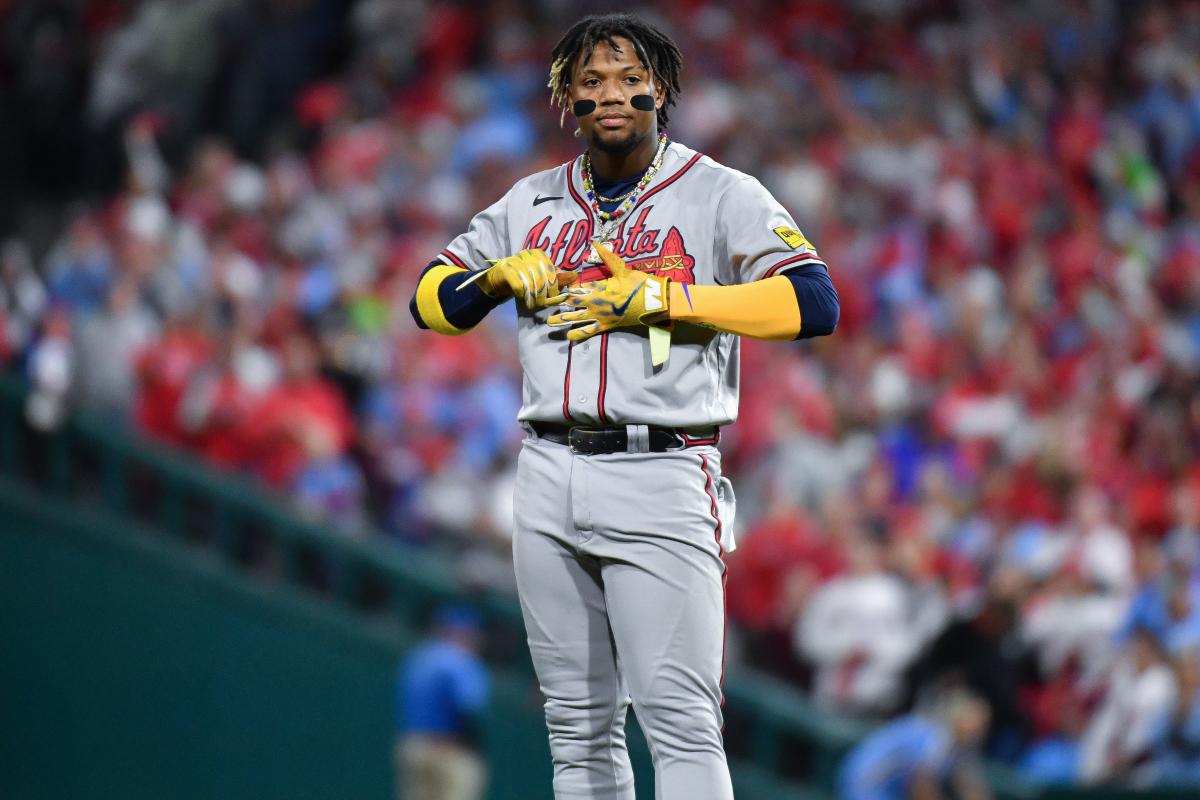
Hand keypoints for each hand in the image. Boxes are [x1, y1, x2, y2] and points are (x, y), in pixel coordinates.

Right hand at [479, 248, 575, 307]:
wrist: (498, 280)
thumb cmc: (523, 279)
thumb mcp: (541, 278)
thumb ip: (557, 278)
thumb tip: (574, 276)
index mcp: (539, 254)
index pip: (552, 273)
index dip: (554, 288)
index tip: (551, 297)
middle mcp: (528, 254)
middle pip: (542, 279)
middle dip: (543, 295)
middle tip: (541, 304)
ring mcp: (515, 261)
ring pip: (531, 284)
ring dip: (533, 298)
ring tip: (532, 304)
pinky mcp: (506, 269)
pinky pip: (519, 286)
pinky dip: (522, 295)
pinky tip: (521, 298)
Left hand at [547, 243, 669, 342]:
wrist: (655, 302)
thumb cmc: (640, 284)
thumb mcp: (623, 269)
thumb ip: (607, 257)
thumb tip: (595, 242)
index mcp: (598, 290)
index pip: (575, 290)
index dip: (561, 291)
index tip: (550, 292)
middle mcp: (596, 304)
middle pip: (571, 306)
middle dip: (557, 306)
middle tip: (543, 307)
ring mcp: (601, 317)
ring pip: (577, 320)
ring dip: (562, 321)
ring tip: (549, 323)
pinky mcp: (607, 326)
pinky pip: (590, 332)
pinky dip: (579, 335)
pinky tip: (568, 337)